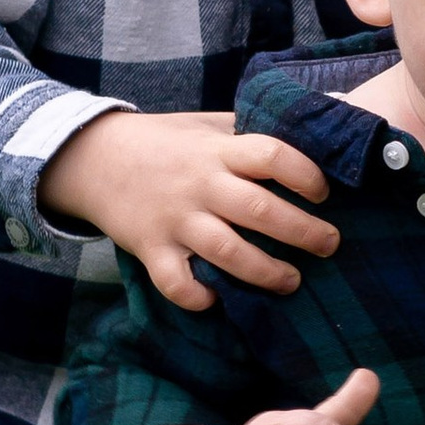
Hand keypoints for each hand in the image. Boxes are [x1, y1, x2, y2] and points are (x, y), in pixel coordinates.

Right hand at [40, 108, 336, 308]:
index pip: (273, 156)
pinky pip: (176, 283)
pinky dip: (198, 297)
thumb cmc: (165, 142)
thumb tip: (309, 125)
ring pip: (228, 253)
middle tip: (330, 245)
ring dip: (267, 272)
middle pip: (261, 211)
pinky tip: (217, 299)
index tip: (323, 193)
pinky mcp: (150, 249)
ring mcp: (175, 220)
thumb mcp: (206, 125)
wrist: (94, 158)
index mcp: (218, 151)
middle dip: (305, 233)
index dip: (306, 176)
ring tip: (291, 281)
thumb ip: (250, 129)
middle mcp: (200, 185)